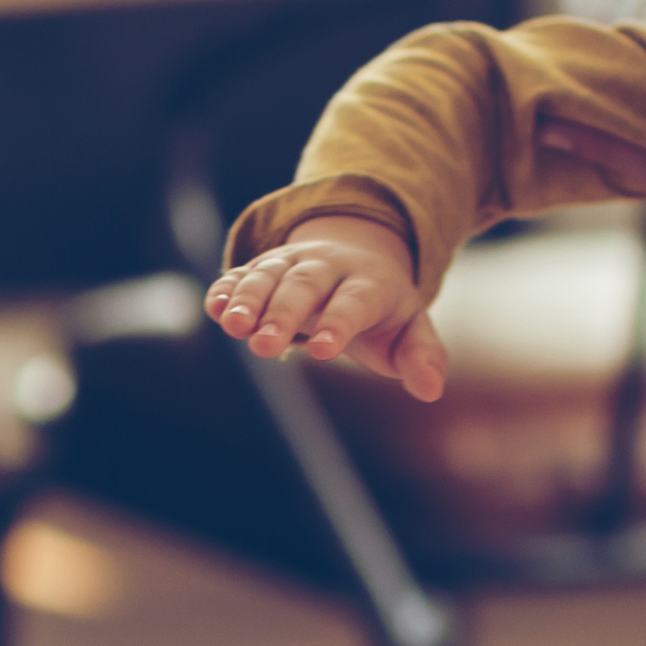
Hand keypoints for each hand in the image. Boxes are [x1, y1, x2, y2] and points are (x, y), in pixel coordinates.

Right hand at [207, 214, 449, 402]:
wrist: (355, 256)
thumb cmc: (383, 310)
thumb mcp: (411, 329)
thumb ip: (422, 357)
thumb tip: (431, 390)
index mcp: (369, 283)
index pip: (353, 302)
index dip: (338, 324)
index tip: (322, 351)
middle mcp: (327, 267)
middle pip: (304, 286)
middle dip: (283, 313)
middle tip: (263, 346)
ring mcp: (292, 263)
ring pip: (269, 276)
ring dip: (249, 300)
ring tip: (232, 326)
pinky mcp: (264, 267)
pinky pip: (243, 274)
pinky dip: (227, 289)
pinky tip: (213, 307)